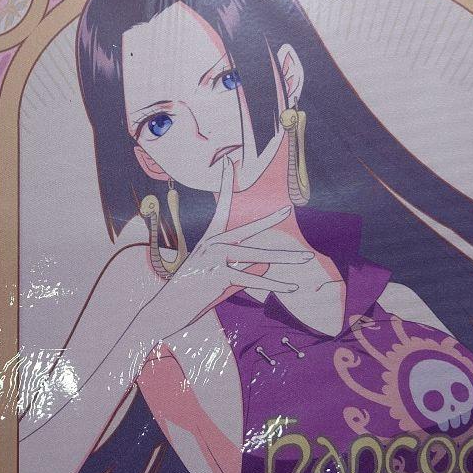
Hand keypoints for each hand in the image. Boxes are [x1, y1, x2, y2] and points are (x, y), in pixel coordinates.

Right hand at [148, 159, 310, 335]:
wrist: (167, 309)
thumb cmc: (190, 292)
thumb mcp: (216, 275)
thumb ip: (241, 268)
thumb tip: (266, 264)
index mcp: (209, 239)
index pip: (220, 208)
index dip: (225, 185)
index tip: (228, 164)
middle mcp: (212, 244)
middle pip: (247, 229)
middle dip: (269, 219)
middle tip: (287, 210)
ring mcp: (216, 258)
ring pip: (257, 255)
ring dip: (285, 258)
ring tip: (305, 257)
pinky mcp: (220, 276)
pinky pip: (253, 279)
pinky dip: (275, 283)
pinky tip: (292, 285)